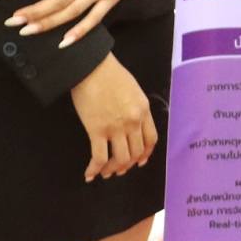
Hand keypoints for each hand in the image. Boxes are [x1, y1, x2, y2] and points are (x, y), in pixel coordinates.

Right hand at [68, 54, 156, 181]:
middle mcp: (133, 121)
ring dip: (113, 169)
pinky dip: (94, 169)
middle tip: (119, 169)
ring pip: (120, 159)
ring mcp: (116, 127)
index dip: (145, 154)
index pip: (150, 139)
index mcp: (143, 110)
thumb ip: (135, 106)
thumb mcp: (132, 88)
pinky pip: (99, 158)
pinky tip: (89, 174)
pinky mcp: (97, 130)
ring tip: (106, 172)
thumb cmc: (109, 73)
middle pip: (136, 152)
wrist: (90, 66)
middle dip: (128, 164)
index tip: (140, 161)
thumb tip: (131, 121)